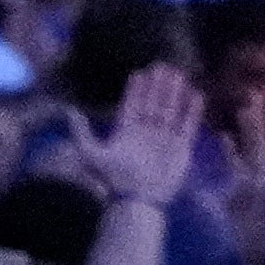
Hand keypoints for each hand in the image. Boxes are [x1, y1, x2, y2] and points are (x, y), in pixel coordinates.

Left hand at [87, 64, 198, 209]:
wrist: (139, 198)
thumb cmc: (115, 176)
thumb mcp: (91, 153)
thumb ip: (81, 132)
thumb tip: (68, 110)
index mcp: (126, 132)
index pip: (133, 106)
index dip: (136, 90)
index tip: (140, 73)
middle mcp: (146, 132)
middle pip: (153, 104)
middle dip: (157, 86)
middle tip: (162, 66)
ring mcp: (165, 138)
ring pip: (171, 110)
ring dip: (174, 93)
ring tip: (178, 74)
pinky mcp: (181, 146)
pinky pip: (188, 125)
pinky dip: (192, 110)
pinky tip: (196, 94)